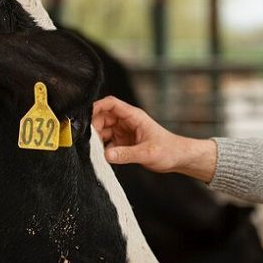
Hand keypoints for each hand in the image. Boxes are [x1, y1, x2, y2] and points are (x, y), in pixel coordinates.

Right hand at [92, 96, 217, 181]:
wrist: (178, 158)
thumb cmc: (168, 150)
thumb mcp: (147, 153)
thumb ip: (126, 154)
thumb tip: (106, 155)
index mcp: (134, 116)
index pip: (111, 104)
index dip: (96, 107)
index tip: (84, 117)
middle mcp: (127, 122)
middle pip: (102, 117)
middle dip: (93, 128)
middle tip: (88, 142)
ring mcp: (124, 132)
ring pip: (103, 131)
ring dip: (97, 140)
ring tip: (94, 152)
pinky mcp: (124, 143)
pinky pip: (108, 142)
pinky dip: (103, 149)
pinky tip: (103, 158)